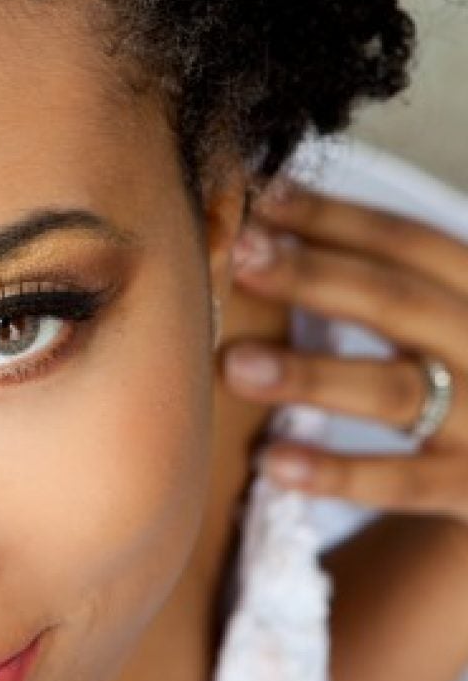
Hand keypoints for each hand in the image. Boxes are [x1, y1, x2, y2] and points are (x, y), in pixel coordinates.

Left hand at [220, 179, 467, 522]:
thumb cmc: (452, 377)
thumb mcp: (431, 320)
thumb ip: (368, 277)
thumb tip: (264, 209)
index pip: (409, 242)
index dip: (336, 217)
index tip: (262, 197)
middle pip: (399, 303)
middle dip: (315, 276)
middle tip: (239, 257)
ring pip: (395, 390)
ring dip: (311, 374)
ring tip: (233, 365)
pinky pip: (403, 483)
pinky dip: (338, 473)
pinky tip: (272, 461)